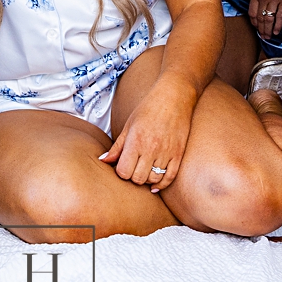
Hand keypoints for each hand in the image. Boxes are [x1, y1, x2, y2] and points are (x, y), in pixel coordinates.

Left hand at [99, 73, 195, 192]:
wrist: (174, 97)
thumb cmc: (149, 109)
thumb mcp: (129, 125)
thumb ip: (117, 146)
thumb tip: (103, 160)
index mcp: (136, 141)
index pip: (124, 171)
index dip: (121, 171)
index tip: (122, 165)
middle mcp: (151, 149)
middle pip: (138, 178)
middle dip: (133, 177)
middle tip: (133, 168)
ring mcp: (166, 153)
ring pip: (153, 179)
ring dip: (146, 179)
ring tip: (144, 171)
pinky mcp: (178, 154)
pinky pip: (170, 177)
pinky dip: (162, 184)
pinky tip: (155, 184)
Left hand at [248, 0, 281, 40]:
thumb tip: (255, 7)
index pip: (252, 13)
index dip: (254, 23)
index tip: (256, 28)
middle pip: (260, 18)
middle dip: (261, 30)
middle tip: (262, 37)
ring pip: (269, 19)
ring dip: (268, 30)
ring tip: (268, 37)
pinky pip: (281, 15)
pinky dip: (278, 25)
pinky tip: (277, 31)